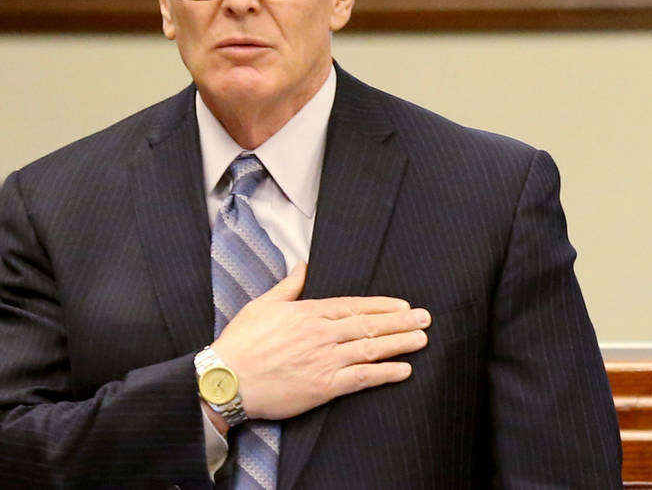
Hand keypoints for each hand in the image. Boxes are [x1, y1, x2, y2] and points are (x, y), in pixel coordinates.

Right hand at [211, 262, 430, 420]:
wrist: (226, 379)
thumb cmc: (240, 343)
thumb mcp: (262, 305)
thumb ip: (288, 286)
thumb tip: (303, 266)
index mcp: (308, 312)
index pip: (354, 306)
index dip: (382, 306)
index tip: (403, 305)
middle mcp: (321, 333)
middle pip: (369, 325)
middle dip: (400, 321)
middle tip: (425, 318)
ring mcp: (324, 359)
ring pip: (371, 348)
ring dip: (400, 343)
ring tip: (421, 339)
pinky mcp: (323, 386)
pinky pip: (361, 378)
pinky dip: (384, 373)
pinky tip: (402, 369)